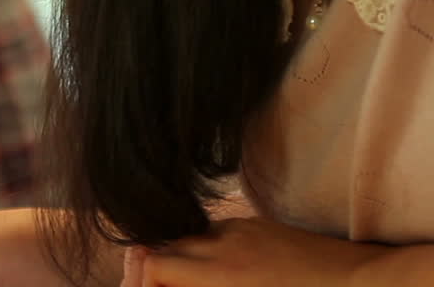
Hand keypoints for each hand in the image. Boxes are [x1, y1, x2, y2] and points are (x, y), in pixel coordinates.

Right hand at [126, 218, 384, 286]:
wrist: (362, 283)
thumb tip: (160, 280)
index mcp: (221, 273)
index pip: (154, 264)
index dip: (143, 282)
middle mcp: (224, 243)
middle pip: (163, 248)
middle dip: (157, 273)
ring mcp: (241, 229)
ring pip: (188, 239)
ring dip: (181, 262)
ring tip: (196, 285)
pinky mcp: (257, 225)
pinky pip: (215, 234)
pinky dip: (207, 252)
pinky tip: (226, 274)